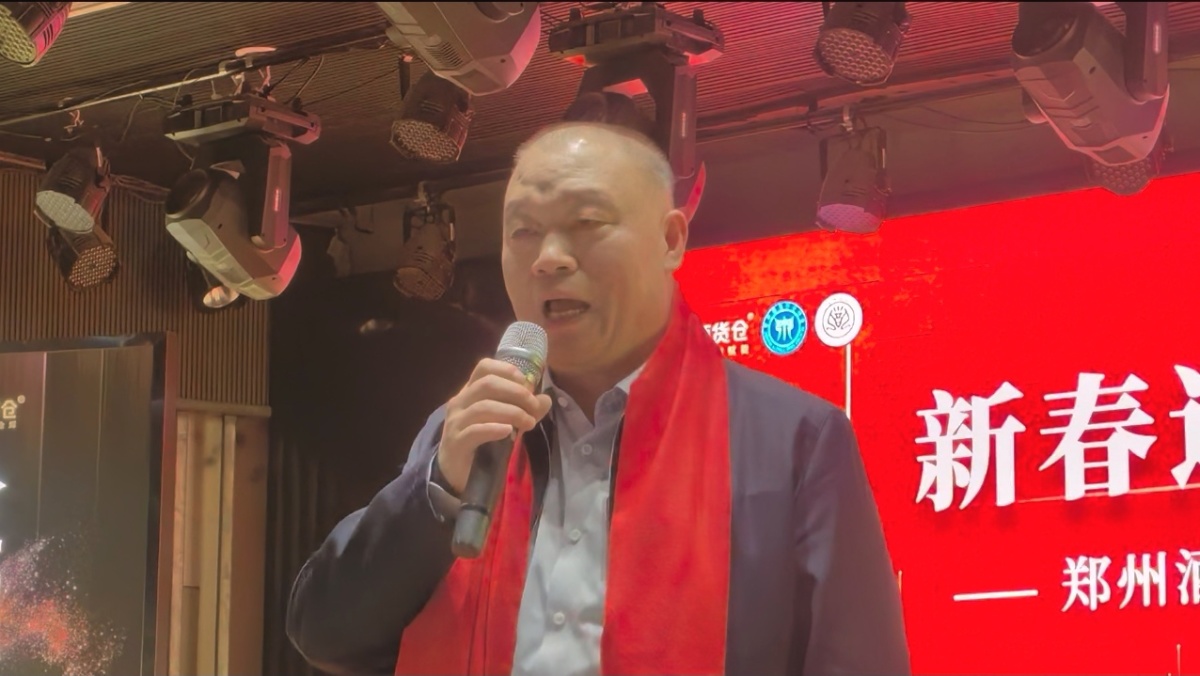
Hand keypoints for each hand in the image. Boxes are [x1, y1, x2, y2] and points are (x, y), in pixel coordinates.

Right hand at [437, 358, 551, 494]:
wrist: (456, 472)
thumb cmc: (481, 442)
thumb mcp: (504, 421)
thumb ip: (524, 409)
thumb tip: (545, 399)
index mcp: (470, 391)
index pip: (484, 367)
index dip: (507, 370)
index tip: (527, 384)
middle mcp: (460, 401)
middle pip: (487, 384)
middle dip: (516, 393)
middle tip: (534, 407)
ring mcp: (455, 421)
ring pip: (483, 407)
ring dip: (511, 412)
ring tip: (528, 423)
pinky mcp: (456, 442)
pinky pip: (474, 431)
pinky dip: (494, 429)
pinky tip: (508, 432)